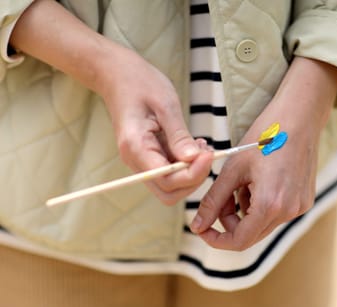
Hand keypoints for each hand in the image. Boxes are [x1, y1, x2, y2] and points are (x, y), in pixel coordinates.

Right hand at [11, 0, 212, 205]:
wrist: (117, 74)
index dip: (193, 174)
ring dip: (191, 172)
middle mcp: (135, 161)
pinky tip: (194, 146)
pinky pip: (169, 172)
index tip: (209, 154)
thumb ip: (179, 135)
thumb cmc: (140, 83)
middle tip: (207, 154)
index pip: (167, 180)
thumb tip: (193, 160)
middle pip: (169, 192)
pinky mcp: (148, 156)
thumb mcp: (166, 104)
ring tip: (201, 147)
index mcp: (136, 148)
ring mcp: (141, 160)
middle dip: (193, 179)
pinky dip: (186, 165)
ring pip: (170, 185)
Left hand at [190, 57, 336, 249]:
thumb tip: (197, 226)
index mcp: (271, 204)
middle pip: (250, 234)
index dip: (216, 240)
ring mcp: (300, 207)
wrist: (300, 116)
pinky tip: (260, 180)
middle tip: (220, 196)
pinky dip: (261, 204)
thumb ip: (213, 200)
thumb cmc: (265, 136)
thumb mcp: (233, 168)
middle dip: (229, 220)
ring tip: (243, 181)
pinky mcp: (305, 200)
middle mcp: (289, 211)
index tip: (202, 229)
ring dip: (245, 211)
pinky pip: (276, 213)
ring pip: (262, 224)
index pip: (239, 241)